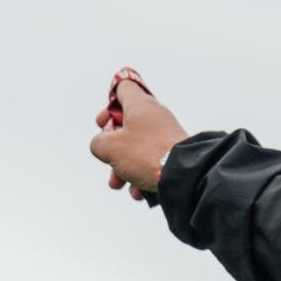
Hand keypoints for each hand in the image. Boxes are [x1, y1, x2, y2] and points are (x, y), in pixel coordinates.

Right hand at [90, 80, 187, 196]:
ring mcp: (165, 134)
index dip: (109, 103)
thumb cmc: (145, 153)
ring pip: (136, 148)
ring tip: (117, 184)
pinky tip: (138, 192)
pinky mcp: (172, 152)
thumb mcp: (109, 147)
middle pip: (127, 125)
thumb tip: (103, 146)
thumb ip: (98, 142)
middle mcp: (155, 116)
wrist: (182, 173)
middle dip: (111, 146)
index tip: (102, 121)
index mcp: (140, 105)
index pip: (124, 89)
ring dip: (122, 167)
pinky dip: (140, 175)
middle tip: (106, 155)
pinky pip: (150, 162)